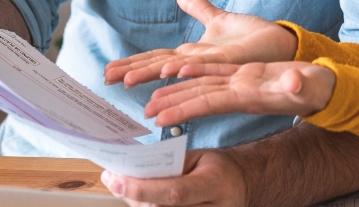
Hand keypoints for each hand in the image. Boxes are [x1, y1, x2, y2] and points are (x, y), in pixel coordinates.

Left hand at [101, 148, 246, 206]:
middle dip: (133, 195)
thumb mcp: (200, 157)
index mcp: (215, 184)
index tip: (115, 178)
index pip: (174, 193)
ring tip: (127, 187)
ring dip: (139, 203)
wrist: (244, 184)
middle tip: (114, 179)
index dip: (142, 188)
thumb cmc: (219, 168)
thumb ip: (170, 166)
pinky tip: (142, 199)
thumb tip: (132, 172)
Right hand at [104, 0, 297, 87]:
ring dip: (155, 75)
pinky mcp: (234, 62)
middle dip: (132, 73)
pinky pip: (210, 64)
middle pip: (160, 67)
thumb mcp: (219, 20)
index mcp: (193, 54)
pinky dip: (191, 67)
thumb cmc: (252, 39)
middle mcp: (199, 64)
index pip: (155, 58)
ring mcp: (215, 65)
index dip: (131, 64)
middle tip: (104, 80)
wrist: (283, 47)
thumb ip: (199, 8)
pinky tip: (173, 68)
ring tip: (127, 82)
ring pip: (179, 71)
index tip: (106, 71)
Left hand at [144, 62, 335, 126]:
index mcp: (249, 96)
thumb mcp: (310, 87)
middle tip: (143, 113)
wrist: (324, 89)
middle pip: (199, 96)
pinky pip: (217, 71)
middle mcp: (241, 92)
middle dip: (171, 104)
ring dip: (178, 91)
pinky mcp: (247, 74)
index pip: (210, 102)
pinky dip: (198, 70)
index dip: (184, 108)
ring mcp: (243, 84)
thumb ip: (301, 85)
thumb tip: (295, 83)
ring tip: (153, 99)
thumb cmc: (318, 89)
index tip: (160, 118)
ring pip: (203, 85)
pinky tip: (181, 69)